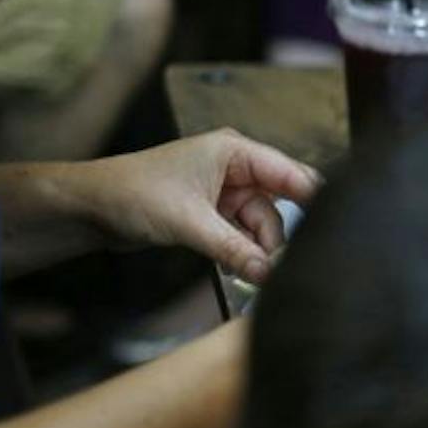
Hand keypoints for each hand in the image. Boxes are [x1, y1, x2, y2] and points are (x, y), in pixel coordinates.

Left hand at [67, 130, 322, 282]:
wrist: (87, 207)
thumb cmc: (132, 194)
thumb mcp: (189, 223)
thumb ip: (234, 249)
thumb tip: (270, 273)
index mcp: (235, 151)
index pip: (290, 173)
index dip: (316, 198)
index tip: (339, 223)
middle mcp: (235, 168)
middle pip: (278, 204)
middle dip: (279, 236)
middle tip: (285, 266)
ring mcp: (224, 191)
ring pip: (260, 224)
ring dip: (257, 249)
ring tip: (256, 276)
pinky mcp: (212, 213)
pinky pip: (241, 234)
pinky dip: (242, 252)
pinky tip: (243, 270)